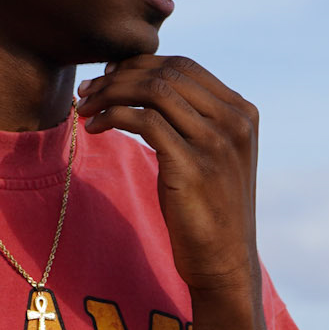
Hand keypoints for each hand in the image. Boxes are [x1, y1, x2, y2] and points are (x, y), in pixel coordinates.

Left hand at [76, 56, 258, 295]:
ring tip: (85, 107)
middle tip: (87, 90)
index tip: (107, 76)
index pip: (184, 67)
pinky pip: (144, 122)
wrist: (225, 264)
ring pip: (154, 91)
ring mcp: (217, 143)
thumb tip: (146, 87)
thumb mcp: (210, 156)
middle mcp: (234, 122)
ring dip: (110, 93)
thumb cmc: (208, 212)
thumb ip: (193, 121)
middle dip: (119, 76)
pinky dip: (112, 117)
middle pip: (167, 73)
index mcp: (242, 112)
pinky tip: (94, 129)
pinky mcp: (193, 167)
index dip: (140, 65)